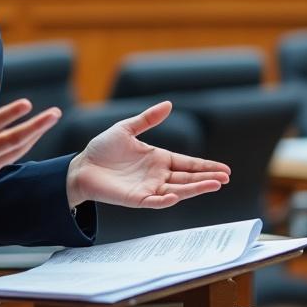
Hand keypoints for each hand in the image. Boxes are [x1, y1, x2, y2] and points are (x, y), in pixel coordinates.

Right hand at [0, 77, 60, 202]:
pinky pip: (11, 159)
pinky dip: (24, 145)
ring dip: (35, 135)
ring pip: (15, 152)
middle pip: (10, 141)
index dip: (10, 113)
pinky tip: (35, 133)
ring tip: (50, 119)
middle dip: (36, 127)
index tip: (27, 103)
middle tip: (54, 114)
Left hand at [65, 101, 230, 208]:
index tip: (224, 170)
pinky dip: (165, 200)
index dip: (205, 166)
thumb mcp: (127, 129)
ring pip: (177, 190)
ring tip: (214, 185)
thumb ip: (148, 119)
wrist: (81, 166)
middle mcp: (157, 176)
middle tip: (225, 178)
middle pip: (187, 178)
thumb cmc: (103, 149)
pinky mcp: (136, 199)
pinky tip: (177, 196)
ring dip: (194, 189)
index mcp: (158, 159)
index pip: (188, 164)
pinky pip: (154, 201)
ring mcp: (148, 188)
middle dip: (206, 178)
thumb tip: (169, 104)